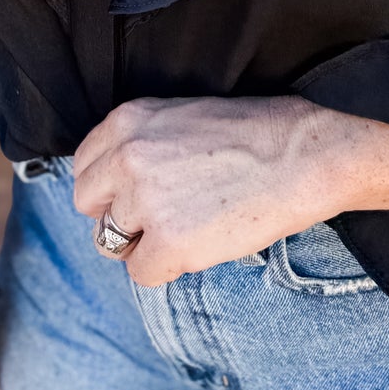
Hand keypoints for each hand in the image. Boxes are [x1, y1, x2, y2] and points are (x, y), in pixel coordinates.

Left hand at [72, 95, 388, 287]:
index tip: (136, 193)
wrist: (305, 153)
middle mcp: (126, 158)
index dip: (109, 186)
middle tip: (160, 217)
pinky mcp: (168, 244)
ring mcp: (144, 202)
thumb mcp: (182, 115)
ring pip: (111, 244)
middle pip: (87, 206)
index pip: (83, 166)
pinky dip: (167, 269)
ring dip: (144, 244)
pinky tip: (200, 246)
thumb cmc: (255, 130)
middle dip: (117, 215)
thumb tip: (114, 179)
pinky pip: (141, 275)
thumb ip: (141, 141)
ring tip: (188, 228)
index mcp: (128, 119)